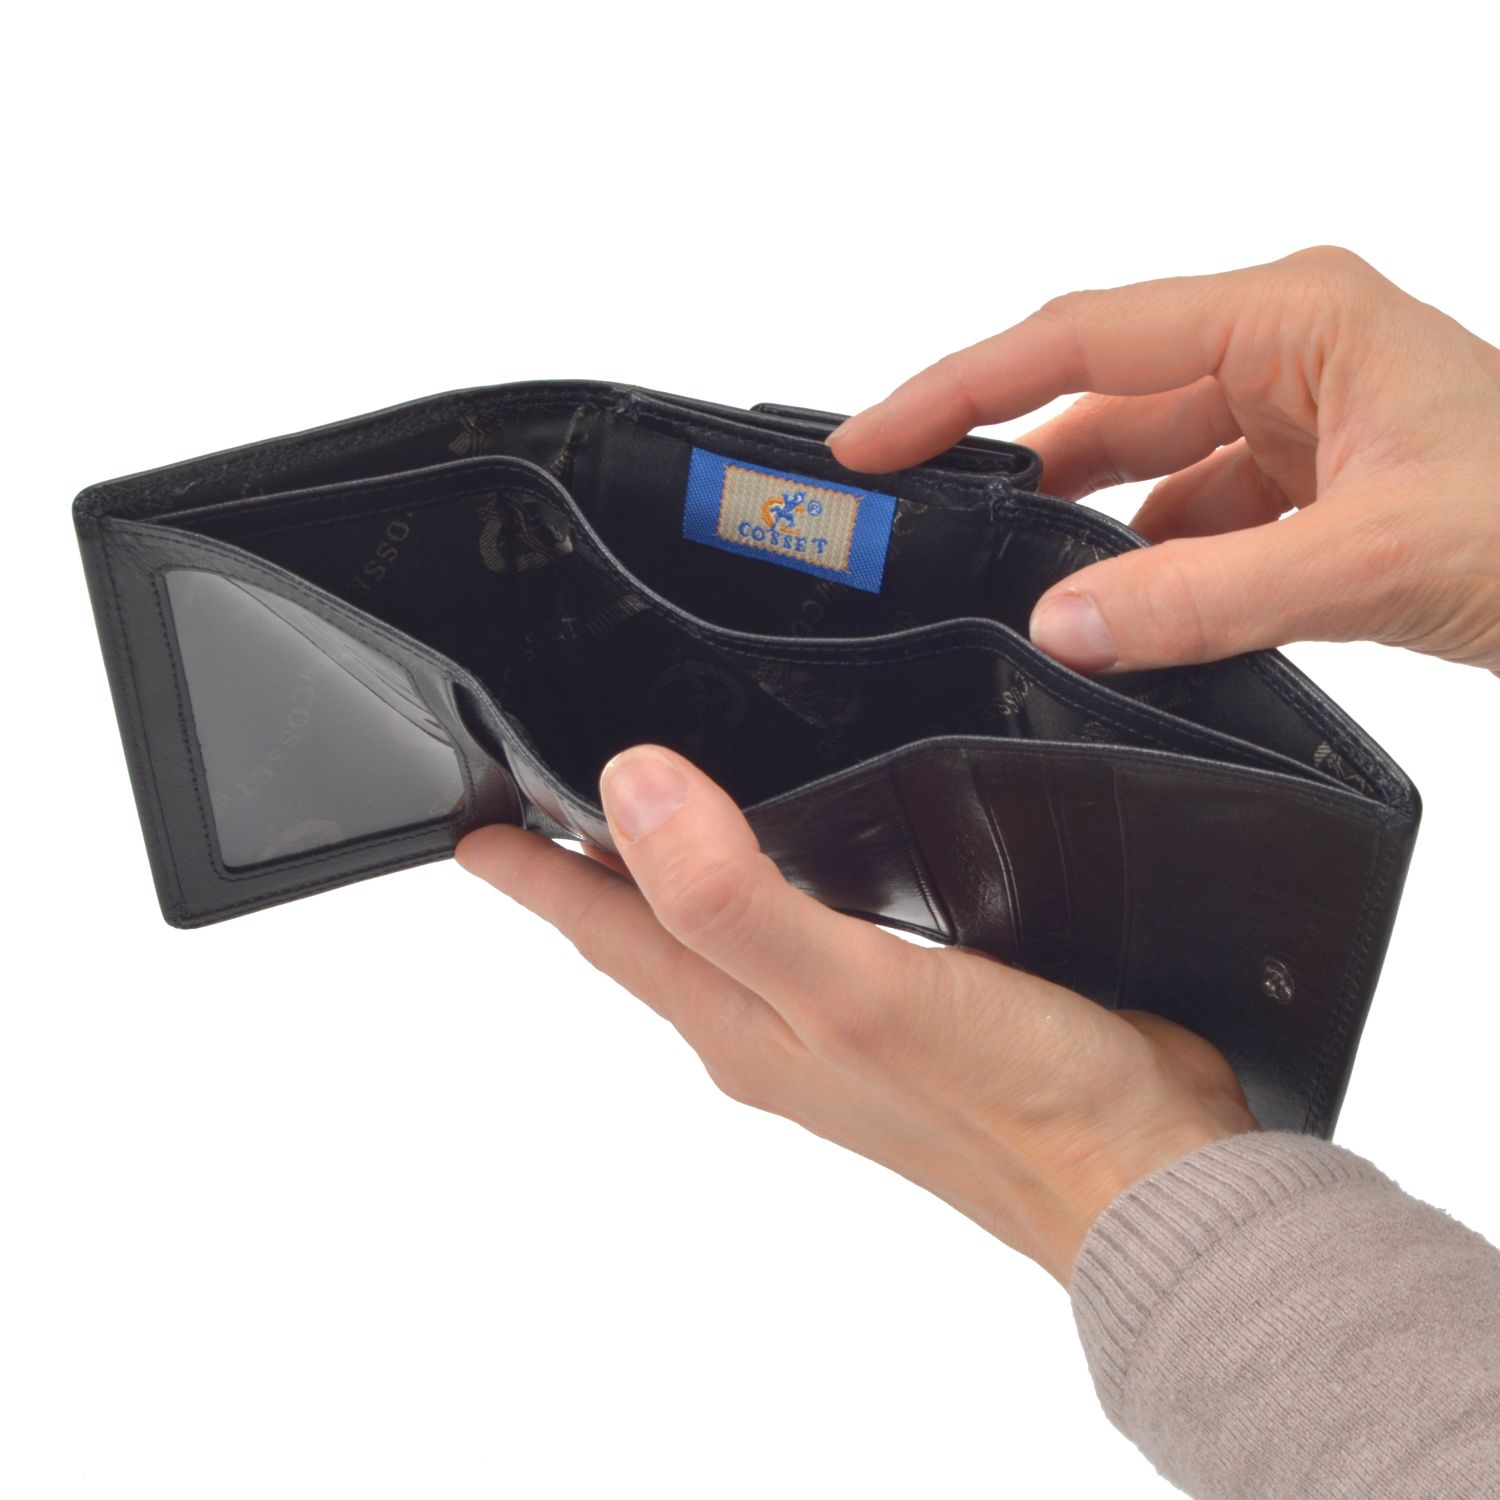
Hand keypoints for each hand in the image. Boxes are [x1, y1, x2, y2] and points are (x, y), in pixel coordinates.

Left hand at [456, 745, 1256, 1285]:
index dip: (534, 872)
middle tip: (537, 813)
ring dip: (666, 885)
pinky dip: (762, 893)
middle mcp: (770, 1027)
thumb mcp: (848, 989)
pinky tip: (785, 871)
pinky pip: (794, 938)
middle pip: (644, 937)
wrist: (1138, 1174)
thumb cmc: (1009, 1105)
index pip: (603, 930)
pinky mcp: (894, 1014)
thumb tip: (630, 789)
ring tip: (636, 832)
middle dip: (583, 876)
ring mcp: (830, 1025)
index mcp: (738, 1021)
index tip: (477, 825)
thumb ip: (732, 893)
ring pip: (716, 936)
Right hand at [826, 245, 1499, 676]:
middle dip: (1005, 460)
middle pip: (1097, 399)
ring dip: (1081, 527)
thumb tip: (1061, 625)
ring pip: (1142, 468)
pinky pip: (1191, 523)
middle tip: (909, 519)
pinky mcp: (1308, 489)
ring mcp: (1296, 423)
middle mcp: (1283, 353)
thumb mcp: (1371, 558)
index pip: (1081, 341)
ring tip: (1007, 582)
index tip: (873, 442)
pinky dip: (1148, 570)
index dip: (961, 389)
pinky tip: (1117, 614)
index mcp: (1290, 317)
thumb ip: (1202, 596)